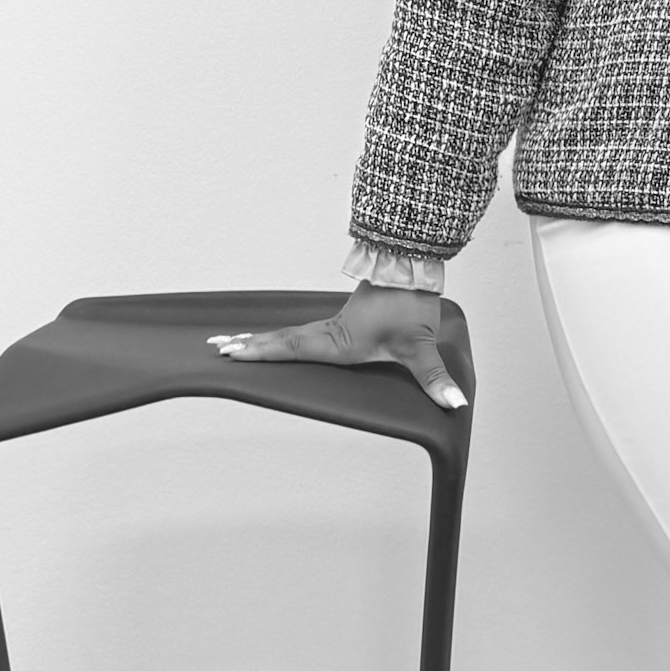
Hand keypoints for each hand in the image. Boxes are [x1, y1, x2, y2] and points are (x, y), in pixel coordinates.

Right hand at [206, 287, 465, 409]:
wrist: (414, 265)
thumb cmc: (412, 302)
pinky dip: (283, 335)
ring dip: (262, 339)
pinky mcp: (346, 318)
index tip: (232, 353)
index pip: (294, 348)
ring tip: (233, 343)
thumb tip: (452, 404)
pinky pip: (305, 329)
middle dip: (250, 346)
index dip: (263, 351)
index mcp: (341, 341)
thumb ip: (433, 377)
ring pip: (291, 333)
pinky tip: (278, 340)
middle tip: (217, 348)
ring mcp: (336, 323)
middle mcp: (332, 332)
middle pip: (283, 339)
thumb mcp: (422, 344)